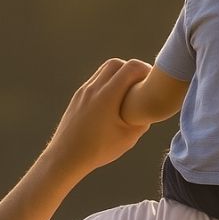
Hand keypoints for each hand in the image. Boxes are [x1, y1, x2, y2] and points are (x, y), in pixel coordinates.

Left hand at [43, 58, 150, 178]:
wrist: (66, 156)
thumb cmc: (99, 149)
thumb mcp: (129, 137)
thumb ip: (142, 119)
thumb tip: (149, 109)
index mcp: (108, 96)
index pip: (131, 67)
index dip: (146, 70)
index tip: (151, 83)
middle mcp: (94, 88)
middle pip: (116, 63)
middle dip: (132, 69)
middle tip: (141, 85)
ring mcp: (84, 91)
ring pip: (104, 70)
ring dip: (119, 75)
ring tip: (128, 93)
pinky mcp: (78, 97)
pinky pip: (96, 81)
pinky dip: (108, 83)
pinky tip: (114, 101)